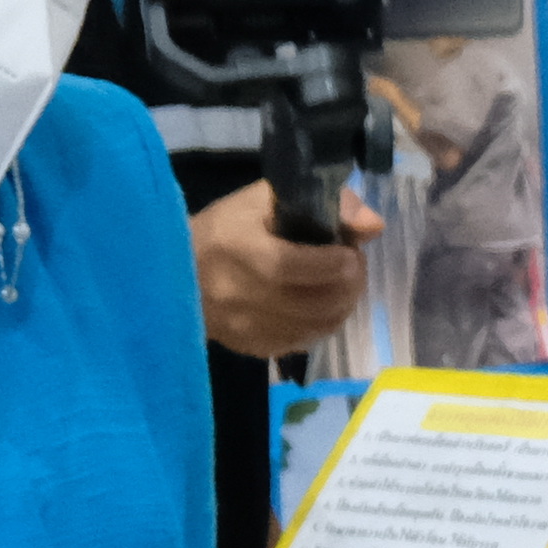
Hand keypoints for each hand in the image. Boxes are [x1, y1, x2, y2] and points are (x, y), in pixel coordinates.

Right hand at [193, 181, 380, 358]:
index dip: (337, 263)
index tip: (351, 252)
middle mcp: (240, 295)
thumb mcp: (266, 200)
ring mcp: (244, 327)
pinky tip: (320, 306)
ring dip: (342, 306)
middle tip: (353, 267)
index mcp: (241, 251)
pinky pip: (301, 343)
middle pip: (315, 303)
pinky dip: (321, 325)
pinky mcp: (248, 347)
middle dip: (350, 285)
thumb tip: (374, 225)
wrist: (173, 273)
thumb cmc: (224, 229)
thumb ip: (325, 204)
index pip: (297, 266)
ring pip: (315, 328)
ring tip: (342, 285)